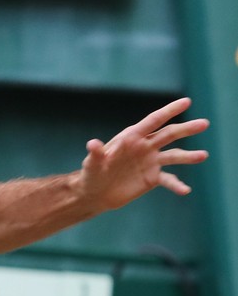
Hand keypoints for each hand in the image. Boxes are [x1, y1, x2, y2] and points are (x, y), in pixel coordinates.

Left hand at [80, 97, 208, 211]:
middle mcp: (145, 147)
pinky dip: (177, 185)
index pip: (153, 121)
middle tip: (204, 123)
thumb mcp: (92, 165)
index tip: (186, 102)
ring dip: (188, 156)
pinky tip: (185, 191)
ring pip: (174, 156)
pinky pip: (169, 179)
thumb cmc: (91, 175)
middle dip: (186, 128)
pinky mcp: (152, 178)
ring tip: (203, 156)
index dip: (169, 111)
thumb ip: (96, 154)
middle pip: (169, 134)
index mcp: (131, 138)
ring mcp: (150, 162)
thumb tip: (92, 144)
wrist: (95, 194)